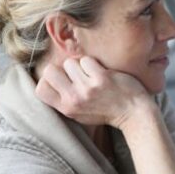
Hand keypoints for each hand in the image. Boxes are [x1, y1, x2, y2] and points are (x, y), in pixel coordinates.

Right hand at [34, 56, 153, 129]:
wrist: (134, 114)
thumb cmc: (107, 111)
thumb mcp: (80, 113)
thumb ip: (64, 100)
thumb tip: (48, 79)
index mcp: (66, 108)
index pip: (40, 88)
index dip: (48, 80)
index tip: (61, 80)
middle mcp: (74, 99)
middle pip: (50, 70)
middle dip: (62, 68)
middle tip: (77, 74)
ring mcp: (87, 88)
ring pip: (70, 62)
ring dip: (81, 65)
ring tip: (92, 75)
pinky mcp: (102, 78)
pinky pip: (87, 59)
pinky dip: (94, 63)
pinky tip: (103, 73)